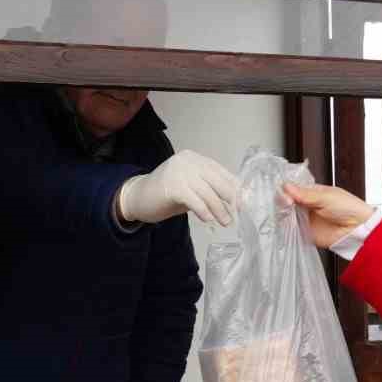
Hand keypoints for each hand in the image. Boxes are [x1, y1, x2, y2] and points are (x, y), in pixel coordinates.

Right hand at [118, 150, 238, 226]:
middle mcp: (188, 161)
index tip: (243, 202)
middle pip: (217, 182)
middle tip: (236, 214)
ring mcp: (180, 172)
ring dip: (219, 210)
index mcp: (195, 159)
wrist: (137, 198)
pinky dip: (204, 211)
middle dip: (230, 200)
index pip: (221, 172)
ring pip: (208, 193)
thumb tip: (234, 200)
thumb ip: (209, 189)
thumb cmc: (167, 195)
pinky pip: (195, 201)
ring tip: (225, 222)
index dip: (235, 188)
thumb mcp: (191, 188)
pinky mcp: (172, 186)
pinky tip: (208, 220)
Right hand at [282, 183, 373, 249]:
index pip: (293, 188)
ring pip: (287, 215)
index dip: (286, 190)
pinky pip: (292, 230)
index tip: (286, 194)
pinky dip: (286, 227)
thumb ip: (305, 194)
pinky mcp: (306, 233)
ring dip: (284, 214)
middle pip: (287, 201)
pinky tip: (287, 223)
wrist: (358, 229)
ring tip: (288, 213)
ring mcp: (306, 219)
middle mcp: (307, 205)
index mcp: (313, 192)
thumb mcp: (326, 197)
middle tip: (288, 203)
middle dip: (283, 201)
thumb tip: (287, 186)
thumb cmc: (349, 208)